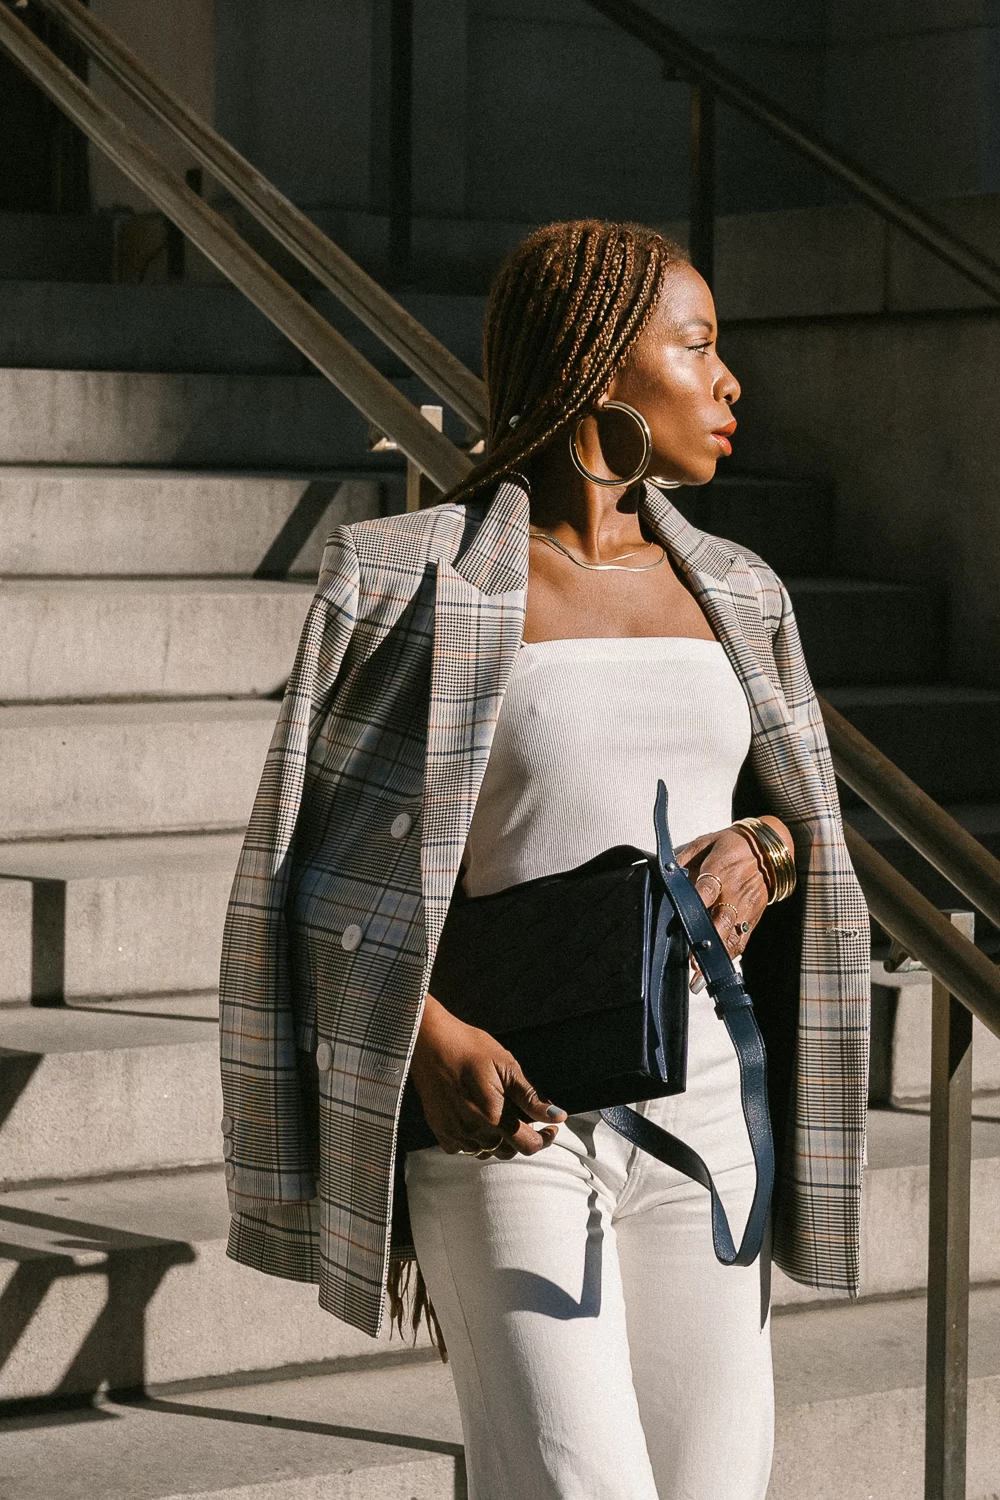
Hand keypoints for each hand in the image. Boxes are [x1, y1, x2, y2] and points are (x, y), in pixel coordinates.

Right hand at [409, 993, 566, 1158]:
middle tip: (525, 1117)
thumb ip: (531, 1097)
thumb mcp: (506, 1065)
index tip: (551, 1127)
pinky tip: (477, 1119)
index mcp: (493, 1115)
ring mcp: (454, 1132)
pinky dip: (475, 1140)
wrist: (429, 1040)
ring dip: (499, 1140)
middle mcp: (473, 1130)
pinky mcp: (439, 1130)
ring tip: (500, 1115)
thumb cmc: (469, 1047)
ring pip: (487, 1151)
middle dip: (521, 1138)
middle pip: (508, 1151)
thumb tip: (558, 1116)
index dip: (544, 1139)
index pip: (528, 1145)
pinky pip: (464, 1148)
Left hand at [675, 815, 793, 965]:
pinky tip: (716, 973)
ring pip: (732, 936)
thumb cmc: (733, 846)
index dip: (694, 907)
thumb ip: (682, 858)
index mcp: (721, 869)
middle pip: (721, 920)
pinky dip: (729, 958)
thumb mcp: (705, 842)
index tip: (682, 925)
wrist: (770, 850)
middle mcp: (734, 892)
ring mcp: (745, 908)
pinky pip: (741, 941)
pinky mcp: (752, 919)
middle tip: (692, 962)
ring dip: (717, 958)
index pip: (706, 890)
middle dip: (708, 942)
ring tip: (700, 979)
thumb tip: (664, 872)